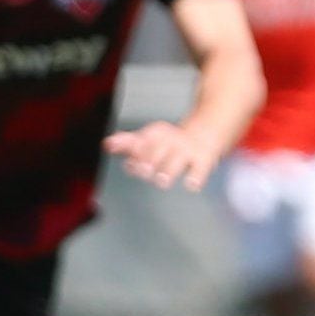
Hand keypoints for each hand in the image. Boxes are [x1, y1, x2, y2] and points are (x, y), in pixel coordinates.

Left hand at [105, 121, 222, 191]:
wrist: (207, 130)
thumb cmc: (171, 141)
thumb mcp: (150, 137)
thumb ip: (128, 143)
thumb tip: (106, 144)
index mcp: (156, 134)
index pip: (142, 142)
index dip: (135, 155)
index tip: (131, 166)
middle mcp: (172, 141)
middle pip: (158, 151)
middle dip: (149, 161)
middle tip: (144, 171)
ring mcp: (188, 151)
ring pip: (176, 161)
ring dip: (168, 170)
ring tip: (162, 180)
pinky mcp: (204, 160)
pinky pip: (200, 169)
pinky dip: (196, 177)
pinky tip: (191, 185)